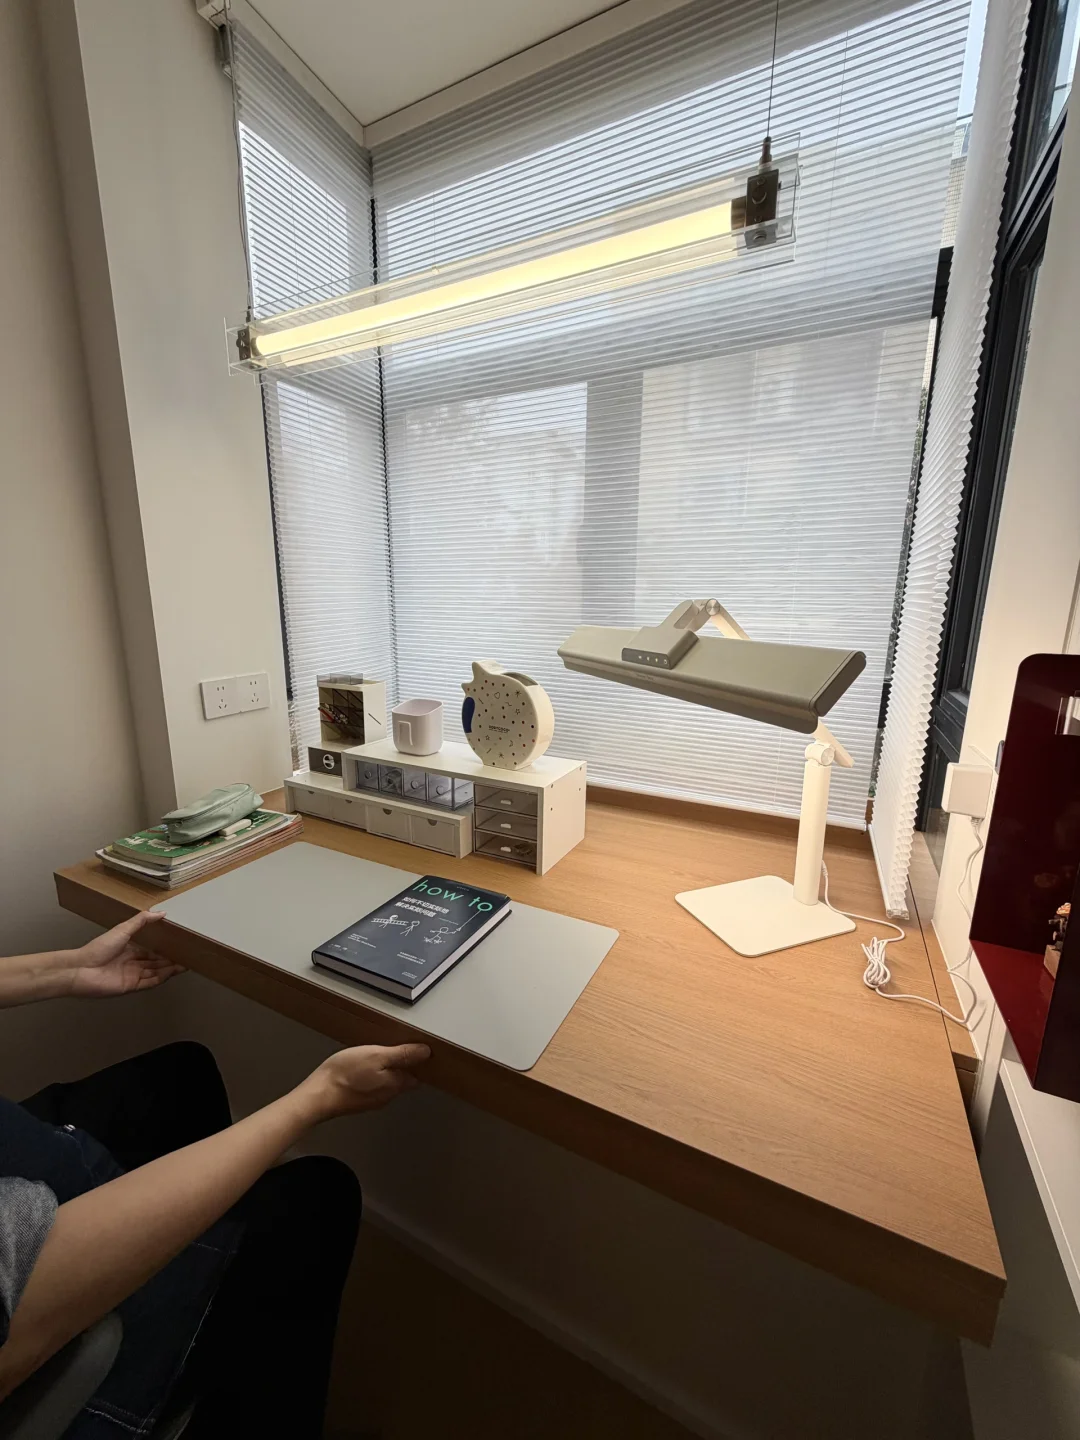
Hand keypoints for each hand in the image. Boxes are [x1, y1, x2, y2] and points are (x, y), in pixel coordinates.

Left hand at [64, 912, 184, 998]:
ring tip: (184, 965)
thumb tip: (161, 912)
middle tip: (186, 957)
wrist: (81, 969)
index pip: (149, 953)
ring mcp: (131, 976)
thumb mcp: (122, 929)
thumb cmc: (99, 948)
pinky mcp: (131, 987)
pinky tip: (172, 973)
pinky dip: (161, 978)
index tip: (177, 947)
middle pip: (155, 964)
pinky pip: (150, 983)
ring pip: (155, 973)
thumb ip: (141, 921)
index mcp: (128, 950)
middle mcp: (131, 964)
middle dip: (169, 961)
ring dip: (169, 970)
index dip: (163, 951)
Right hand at [298, 1043, 430, 1121]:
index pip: (416, 1076)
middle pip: (401, 1081)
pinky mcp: (357, 1101)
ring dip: (384, 1072)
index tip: (415, 1051)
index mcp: (395, 1084)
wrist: (318, 1096)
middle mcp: (386, 1096)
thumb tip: (425, 1052)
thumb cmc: (344, 1075)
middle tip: (395, 1050)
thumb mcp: (377, 1056)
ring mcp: (371, 1101)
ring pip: (385, 1085)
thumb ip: (403, 1055)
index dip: (417, 1064)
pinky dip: (370, 1078)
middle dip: (401, 1067)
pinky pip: (370, 1087)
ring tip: (377, 1056)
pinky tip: (361, 1069)